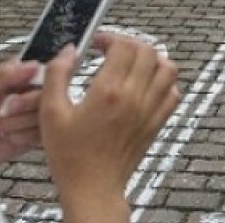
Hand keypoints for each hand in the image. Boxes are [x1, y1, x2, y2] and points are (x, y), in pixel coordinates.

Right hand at [40, 35, 178, 221]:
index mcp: (108, 92)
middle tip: (114, 50)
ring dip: (153, 60)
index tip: (97, 43)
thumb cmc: (70, 154)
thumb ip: (57, 75)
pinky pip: (174, 93)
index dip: (111, 37)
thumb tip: (68, 51)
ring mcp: (150, 110)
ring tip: (133, 64)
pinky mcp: (157, 122)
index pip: (124, 46)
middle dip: (131, 44)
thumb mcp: (50, 113)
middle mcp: (135, 97)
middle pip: (149, 51)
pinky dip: (164, 83)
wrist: (93, 187)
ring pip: (168, 69)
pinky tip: (146, 85)